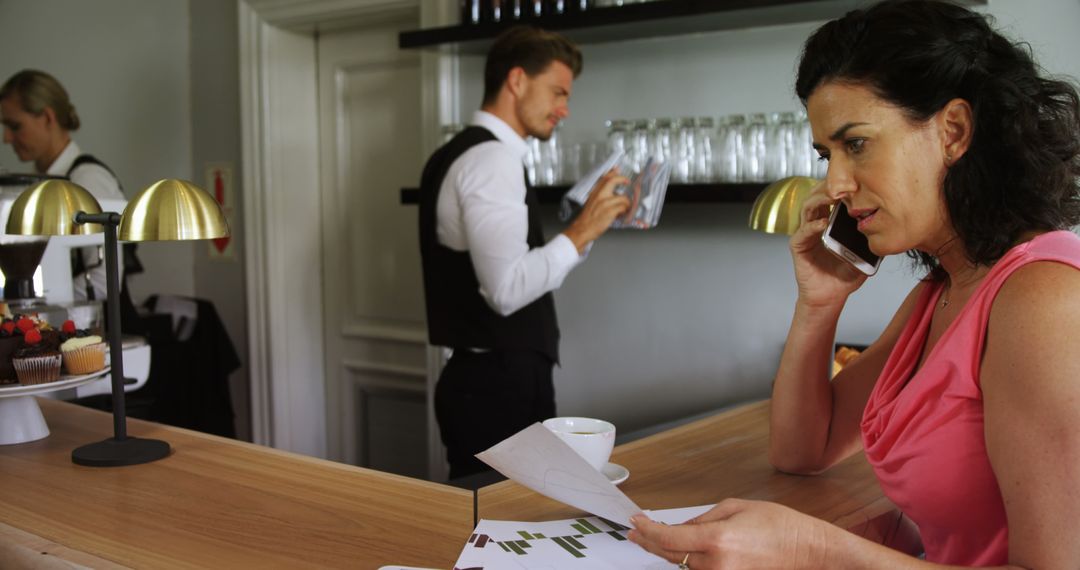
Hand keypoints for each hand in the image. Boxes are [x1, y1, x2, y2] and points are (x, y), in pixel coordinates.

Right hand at [562, 169, 630, 252]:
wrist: (582, 229)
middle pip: (613, 181)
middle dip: (622, 179)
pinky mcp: (610, 211)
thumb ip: (600, 195)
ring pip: (623, 198)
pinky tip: (621, 214)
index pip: (604, 178)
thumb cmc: (587, 218)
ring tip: (624, 208)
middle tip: (627, 182)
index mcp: (595, 193)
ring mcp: (605, 203)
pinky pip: (623, 207)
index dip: (613, 172)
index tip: (618, 170)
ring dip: (627, 204)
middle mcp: (599, 195)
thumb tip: (612, 192)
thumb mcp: (591, 202)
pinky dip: (625, 211)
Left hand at [628, 499, 830, 569]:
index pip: (668, 538)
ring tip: (652, 537)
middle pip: (669, 555)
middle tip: (635, 532)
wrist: (808, 551)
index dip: (646, 530)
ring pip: (682, 564)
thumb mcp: (736, 508)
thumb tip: (680, 526)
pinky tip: (679, 548)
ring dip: (667, 550)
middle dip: (648, 542)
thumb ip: (703, 518)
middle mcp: (716, 564)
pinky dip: (686, 558)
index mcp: (717, 540)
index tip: (635, 522)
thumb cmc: (780, 527)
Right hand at [789, 183, 866, 307]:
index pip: (831, 197)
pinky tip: (824, 223)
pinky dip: (813, 226)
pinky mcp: (798, 247)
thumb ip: (872, 239)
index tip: (854, 179)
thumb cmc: (844, 276)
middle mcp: (814, 224)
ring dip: (819, 200)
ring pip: (807, 208)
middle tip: (842, 182)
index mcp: (829, 222)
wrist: (830, 297)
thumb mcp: (865, 254)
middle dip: (827, 187)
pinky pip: (803, 232)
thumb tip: (892, 226)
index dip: (839, 187)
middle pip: (816, 196)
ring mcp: (805, 235)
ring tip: (832, 197)